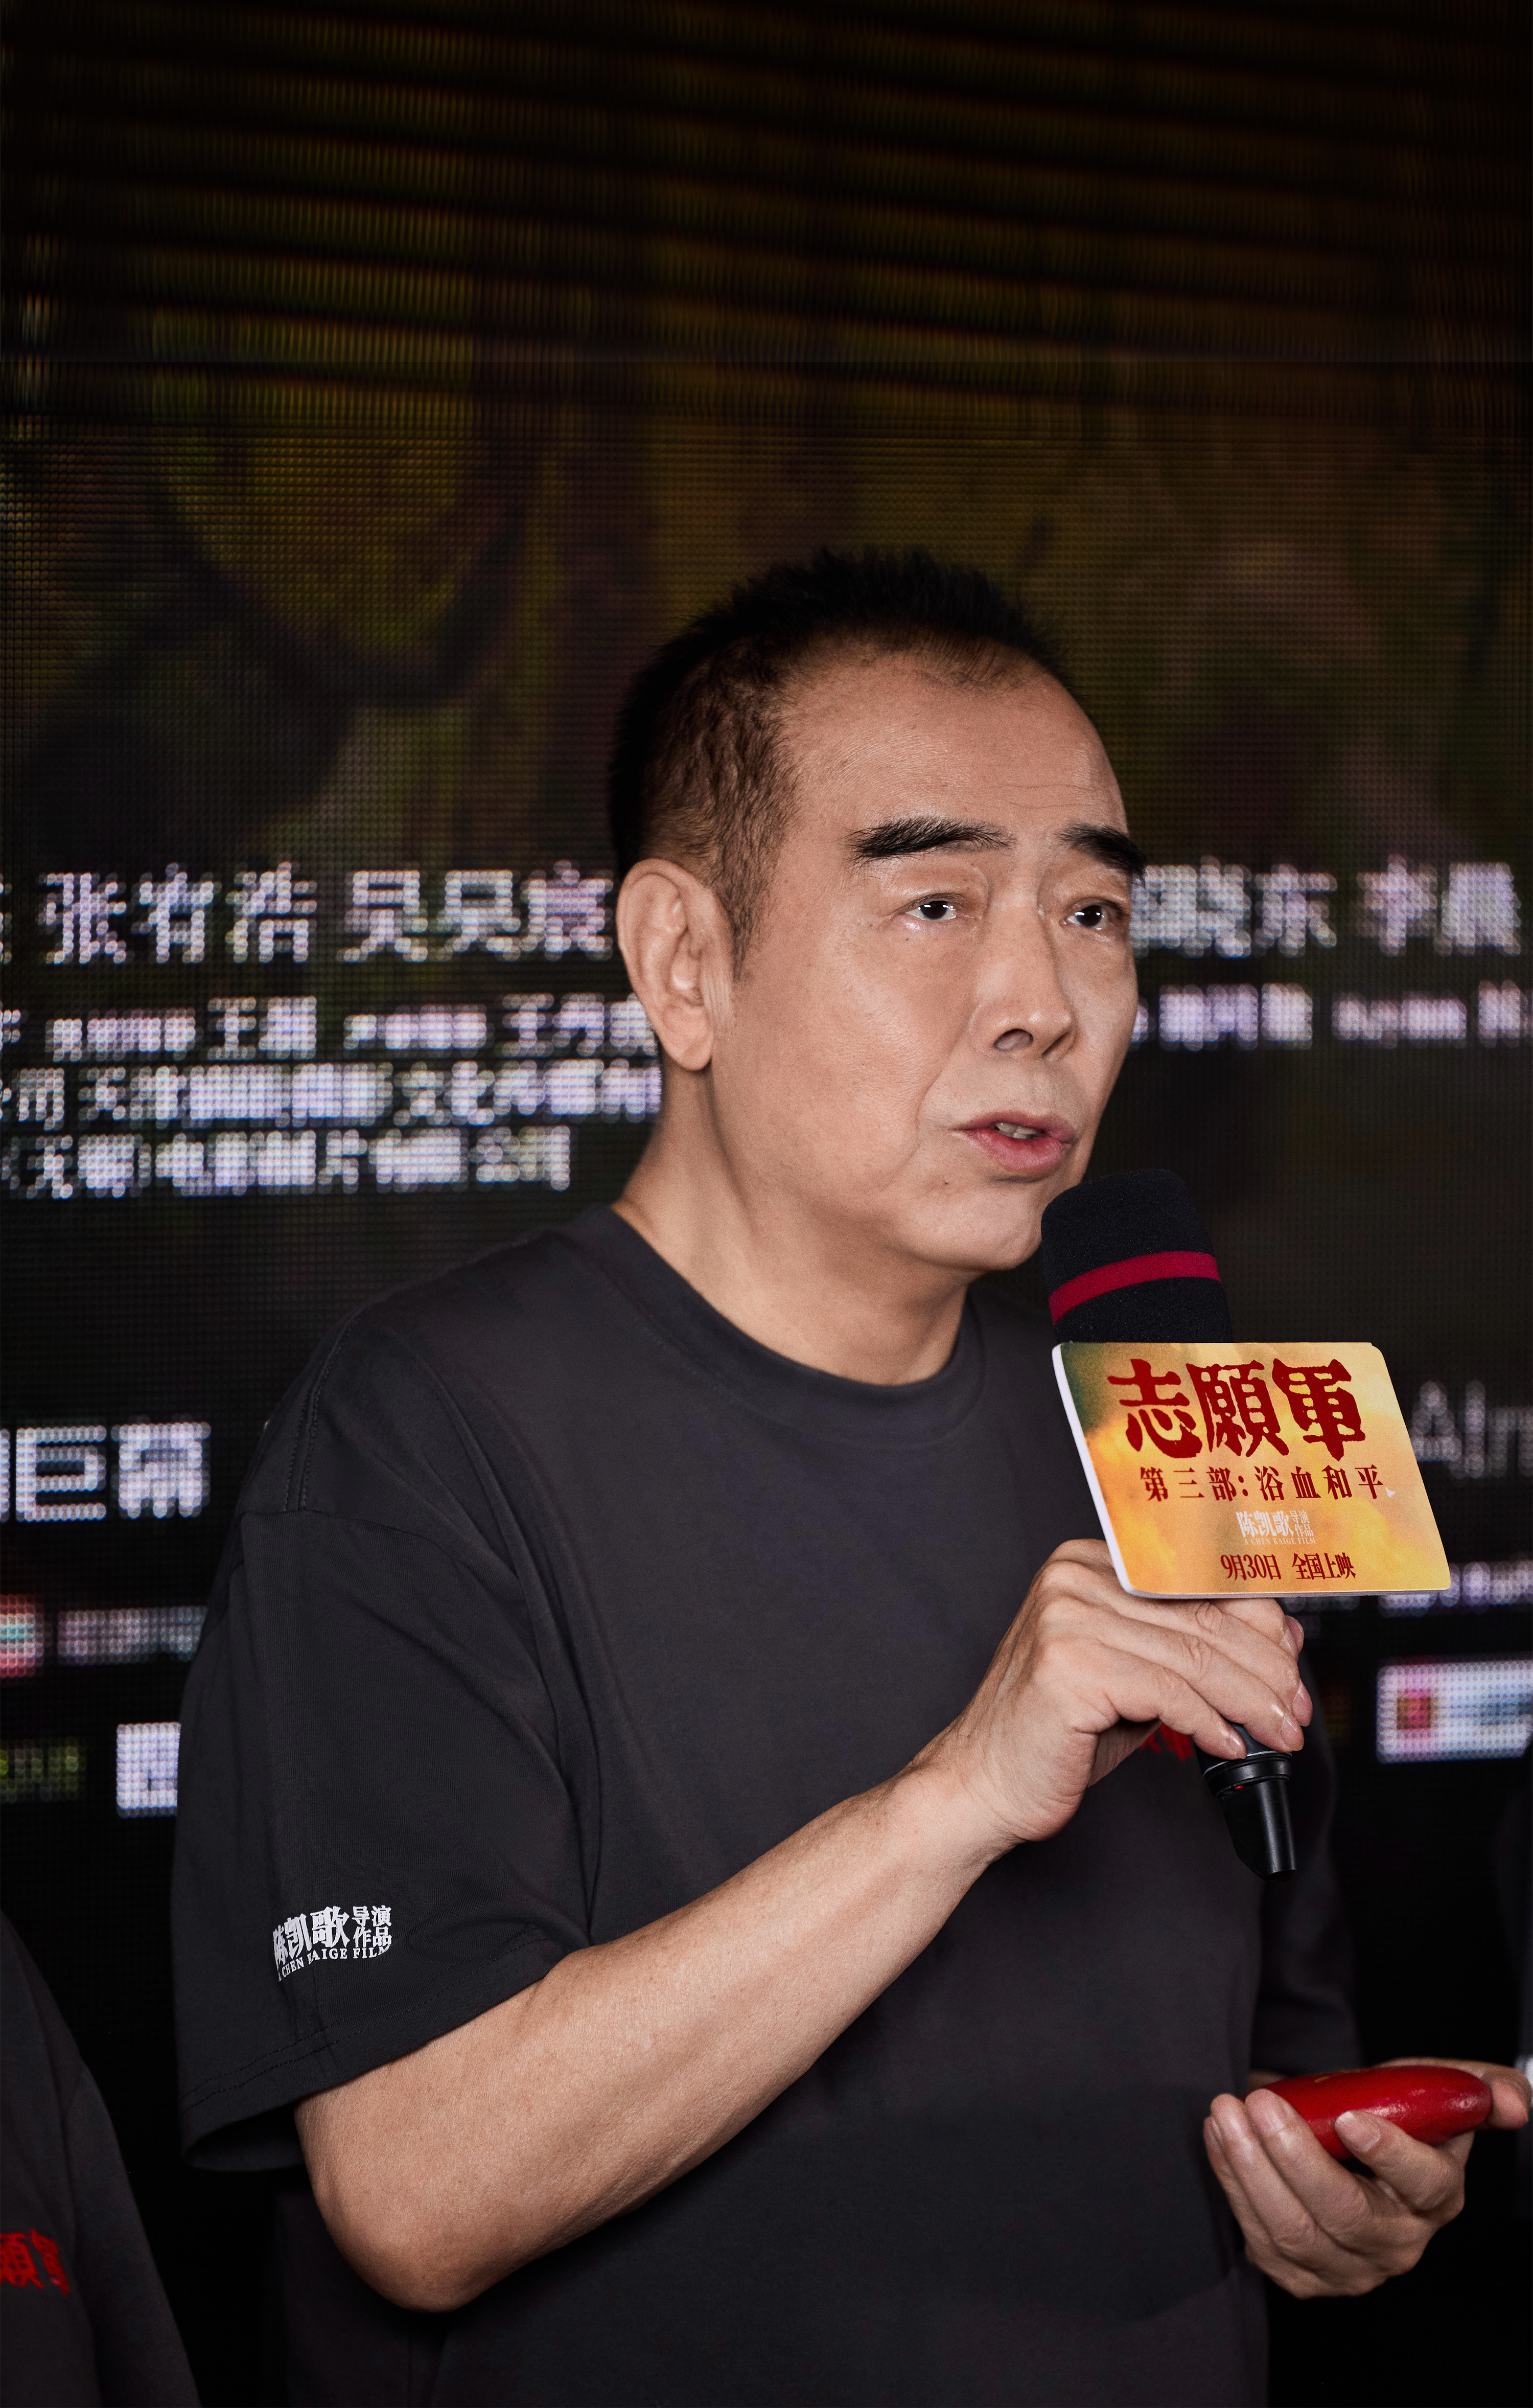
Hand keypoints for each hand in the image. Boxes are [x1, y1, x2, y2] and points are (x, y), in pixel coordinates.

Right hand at [924, 1538, 1308, 1851]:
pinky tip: (1230, 1746)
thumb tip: (1280, 1638)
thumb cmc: (1057, 1734)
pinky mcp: (1069, 1665)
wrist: (981, 1782)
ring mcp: (1068, 1617)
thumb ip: (1192, 1650)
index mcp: (1089, 1564)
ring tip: (1278, 1736)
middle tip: (1296, 1713)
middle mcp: (1076, 1578)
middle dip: (1265, 1672)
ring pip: (1195, 1658)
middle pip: (1204, 1619)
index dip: (1260, 1627)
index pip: (1199, 1581)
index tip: (1292, 1673)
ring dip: (1250, 1704)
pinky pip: (1167, 1692)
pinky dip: (1210, 1723)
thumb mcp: (1135, 1677)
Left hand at [1204, 2058, 1531, 2297]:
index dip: (1389, 2154)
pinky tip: (1219, 2136)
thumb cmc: (1391, 2114)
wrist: (1339, 2141)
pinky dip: (1231, 2181)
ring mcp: (1346, 2268)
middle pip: (1344, 2214)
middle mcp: (1395, 2243)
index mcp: (1436, 2197)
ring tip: (1227, 2112)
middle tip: (1260, 2102)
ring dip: (1250, 2167)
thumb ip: (1477, 2088)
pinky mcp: (1298, 2273)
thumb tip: (1512, 2103)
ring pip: (1293, 2231)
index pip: (1423, 2185)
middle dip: (1294, 2156)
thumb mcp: (1434, 2090)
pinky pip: (1258, 2236)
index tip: (1350, 2117)